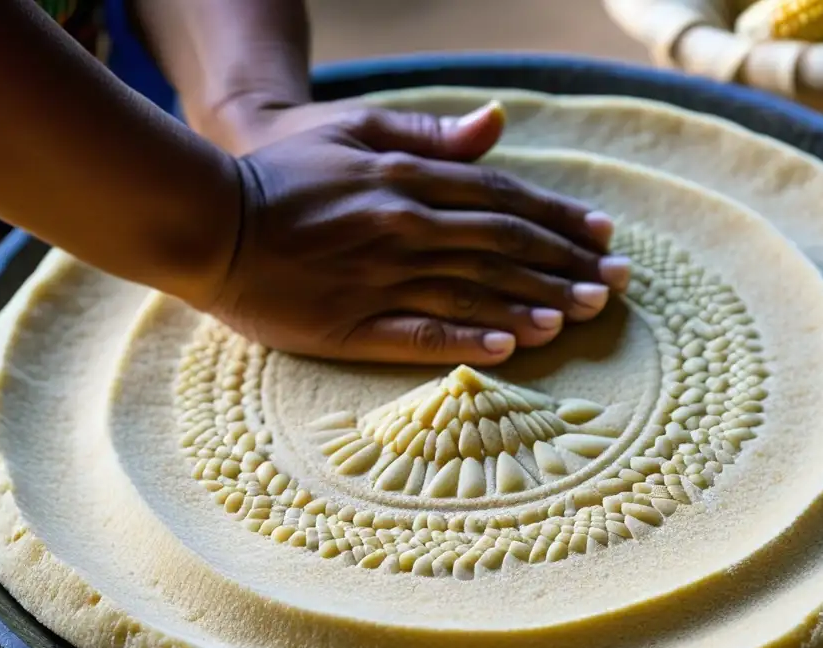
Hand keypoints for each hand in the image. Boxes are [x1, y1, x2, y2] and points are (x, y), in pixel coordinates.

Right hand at [203, 102, 630, 366]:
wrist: (207, 220)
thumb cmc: (280, 170)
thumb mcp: (353, 130)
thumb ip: (427, 135)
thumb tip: (495, 124)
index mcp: (406, 179)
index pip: (502, 199)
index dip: (557, 219)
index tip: (601, 236)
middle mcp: (404, 228)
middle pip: (502, 248)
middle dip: (565, 265)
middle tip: (615, 285)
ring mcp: (380, 280)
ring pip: (474, 293)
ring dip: (534, 303)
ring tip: (581, 316)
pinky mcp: (351, 326)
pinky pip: (422, 336)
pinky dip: (471, 340)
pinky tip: (515, 347)